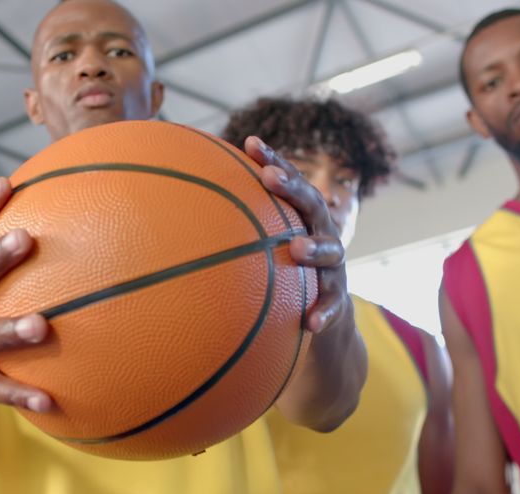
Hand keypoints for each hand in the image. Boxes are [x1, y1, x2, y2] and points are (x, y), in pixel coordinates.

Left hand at [243, 136, 351, 333]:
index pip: (290, 183)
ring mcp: (334, 266)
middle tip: (270, 179)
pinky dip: (323, 312)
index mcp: (302, 218)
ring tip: (298, 248)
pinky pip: (332, 306)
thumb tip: (181, 212)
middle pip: (313, 204)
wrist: (322, 316)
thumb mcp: (265, 250)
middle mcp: (322, 234)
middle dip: (293, 188)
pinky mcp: (338, 300)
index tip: (250, 144)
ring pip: (332, 251)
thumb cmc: (284, 274)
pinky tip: (310, 322)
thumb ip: (236, 231)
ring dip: (316, 247)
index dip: (274, 161)